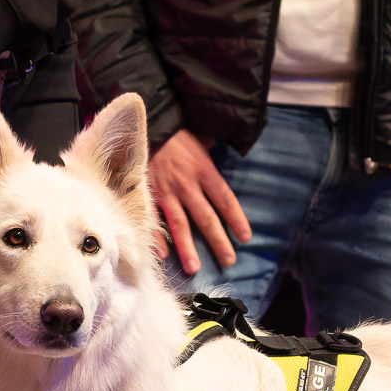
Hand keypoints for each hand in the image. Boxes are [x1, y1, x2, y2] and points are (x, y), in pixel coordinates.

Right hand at [148, 129, 251, 274]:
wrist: (146, 123)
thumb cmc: (178, 133)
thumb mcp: (203, 138)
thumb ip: (215, 154)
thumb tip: (236, 152)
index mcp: (204, 170)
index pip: (225, 199)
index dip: (236, 219)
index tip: (245, 238)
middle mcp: (187, 184)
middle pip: (206, 217)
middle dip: (218, 241)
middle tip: (228, 260)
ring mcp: (166, 190)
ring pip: (179, 224)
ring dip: (187, 247)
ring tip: (194, 267)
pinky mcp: (145, 193)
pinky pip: (151, 219)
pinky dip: (157, 237)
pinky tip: (163, 255)